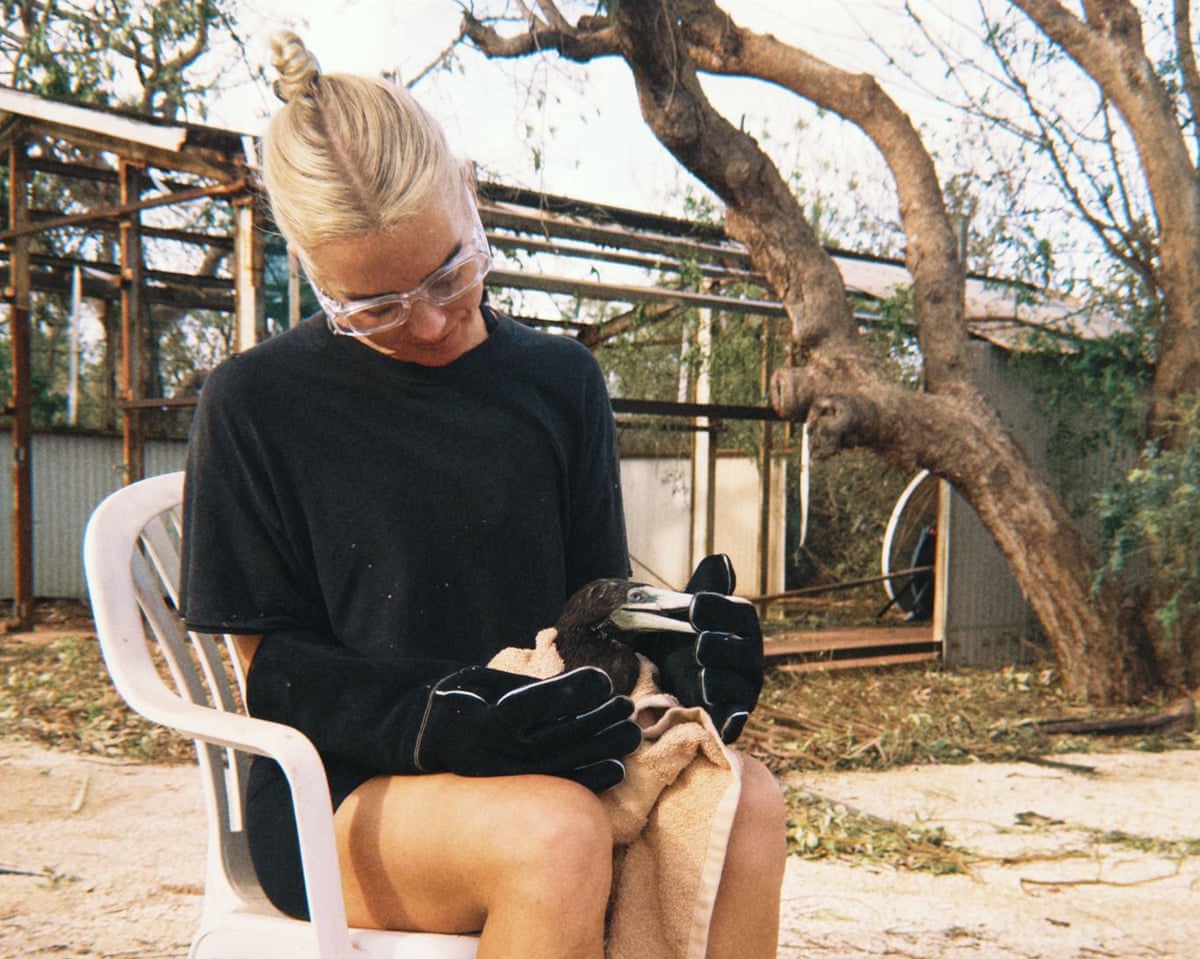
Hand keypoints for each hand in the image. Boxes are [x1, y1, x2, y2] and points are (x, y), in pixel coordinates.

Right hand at [413, 665, 641, 791]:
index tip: (603, 679)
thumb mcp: (483, 682)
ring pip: (559, 764)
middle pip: (552, 738)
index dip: (569, 692)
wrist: (424, 740)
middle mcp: (492, 753)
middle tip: (627, 706)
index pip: (531, 705)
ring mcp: (504, 776)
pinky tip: (617, 769)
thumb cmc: (458, 700)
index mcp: (481, 719)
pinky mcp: (513, 792)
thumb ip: (525, 688)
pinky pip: (554, 787)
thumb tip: (575, 688)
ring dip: (599, 749)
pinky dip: (588, 779)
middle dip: (595, 721)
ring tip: (631, 733)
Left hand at [642, 555, 763, 743]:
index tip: (694, 606)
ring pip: (741, 687)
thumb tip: (722, 560)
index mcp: (741, 625)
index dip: (720, 608)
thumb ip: (705, 584)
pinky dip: (732, 720)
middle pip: (745, 650)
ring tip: (701, 676)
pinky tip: (724, 720)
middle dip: (720, 646)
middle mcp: (748, 657)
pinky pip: (737, 720)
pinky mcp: (730, 718)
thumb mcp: (685, 607)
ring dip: (720, 681)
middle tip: (698, 645)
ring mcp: (742, 689)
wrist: (659, 675)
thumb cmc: (677, 634)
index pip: (741, 613)